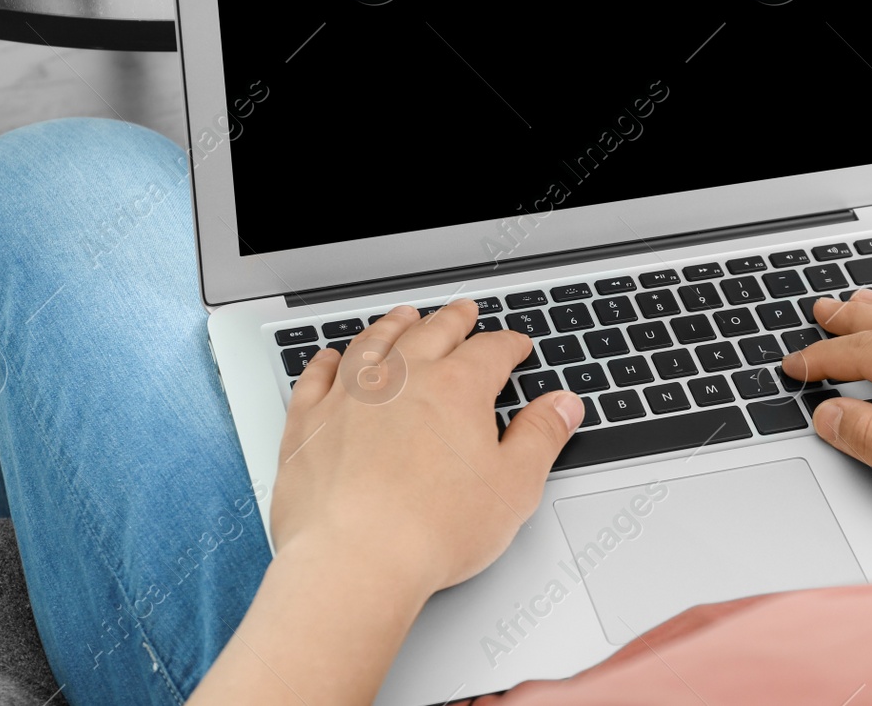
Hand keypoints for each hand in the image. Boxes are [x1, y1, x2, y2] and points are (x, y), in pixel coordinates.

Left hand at [271, 301, 583, 594]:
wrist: (354, 560)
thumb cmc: (432, 531)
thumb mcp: (514, 486)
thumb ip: (541, 436)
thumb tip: (562, 405)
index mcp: (456, 388)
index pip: (491, 350)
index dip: (508, 344)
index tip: (515, 345)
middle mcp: (401, 378)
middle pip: (432, 332)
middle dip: (453, 319)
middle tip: (463, 311)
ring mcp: (350, 396)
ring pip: (374, 343)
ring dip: (393, 326)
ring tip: (404, 317)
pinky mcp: (308, 422)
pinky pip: (317, 376)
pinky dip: (326, 361)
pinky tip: (331, 358)